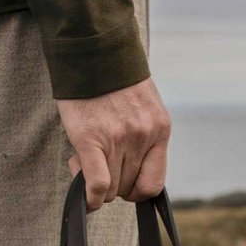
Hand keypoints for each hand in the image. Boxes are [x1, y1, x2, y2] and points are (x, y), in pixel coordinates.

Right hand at [57, 78, 170, 210]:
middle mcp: (143, 136)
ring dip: (97, 185)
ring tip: (86, 160)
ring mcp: (119, 139)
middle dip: (113, 184)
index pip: (154, 184)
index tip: (124, 185)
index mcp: (160, 129)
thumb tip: (123, 177)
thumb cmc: (112, 80)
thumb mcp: (142, 107)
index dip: (136, 191)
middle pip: (128, 188)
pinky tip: (86, 199)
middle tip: (98, 165)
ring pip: (111, 190)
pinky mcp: (92, 138)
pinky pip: (97, 184)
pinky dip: (90, 198)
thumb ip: (140, 139)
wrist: (91, 47)